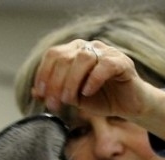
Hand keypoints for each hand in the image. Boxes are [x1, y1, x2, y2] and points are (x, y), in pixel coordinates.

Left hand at [32, 39, 164, 143]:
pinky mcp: (121, 62)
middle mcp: (89, 47)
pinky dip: (92, 79)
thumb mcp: (75, 98)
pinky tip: (87, 93)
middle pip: (65, 57)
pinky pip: (104, 65)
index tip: (41, 94)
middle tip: (54, 104)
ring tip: (69, 100)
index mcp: (75, 53)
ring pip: (82, 58)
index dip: (44, 74)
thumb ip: (57, 92)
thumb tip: (35, 91)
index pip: (53, 55)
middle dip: (55, 82)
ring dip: (71, 81)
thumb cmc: (102, 99)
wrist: (129, 106)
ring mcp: (106, 52)